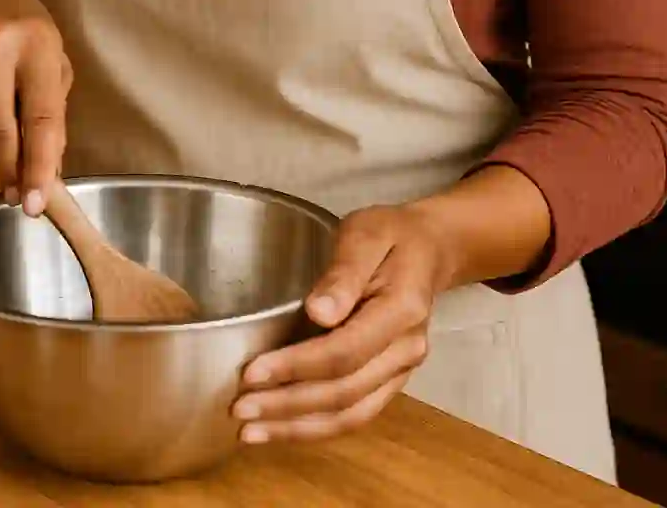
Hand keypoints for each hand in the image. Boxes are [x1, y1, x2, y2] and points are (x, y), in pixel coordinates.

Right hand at [0, 0, 71, 215]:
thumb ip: (53, 110)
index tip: (38, 203)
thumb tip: (48, 169)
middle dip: (10, 173)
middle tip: (18, 199)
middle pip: (0, 131)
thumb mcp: (51, 56)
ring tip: (0, 161)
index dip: (40, 165)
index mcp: (37, 42)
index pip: (41, 116)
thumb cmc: (23, 30)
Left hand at [231, 200, 451, 443]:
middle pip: (344, 392)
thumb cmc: (389, 234)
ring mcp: (402, 371)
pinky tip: (280, 428)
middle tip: (238, 409)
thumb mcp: (366, 234)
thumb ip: (344, 271)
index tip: (251, 373)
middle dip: (287, 405)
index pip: (345, 351)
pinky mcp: (390, 382)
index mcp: (402, 309)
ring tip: (249, 432)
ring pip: (350, 415)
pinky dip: (316, 427)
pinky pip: (355, 415)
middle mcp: (407, 350)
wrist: (428, 249)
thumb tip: (317, 312)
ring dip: (297, 428)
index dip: (296, 366)